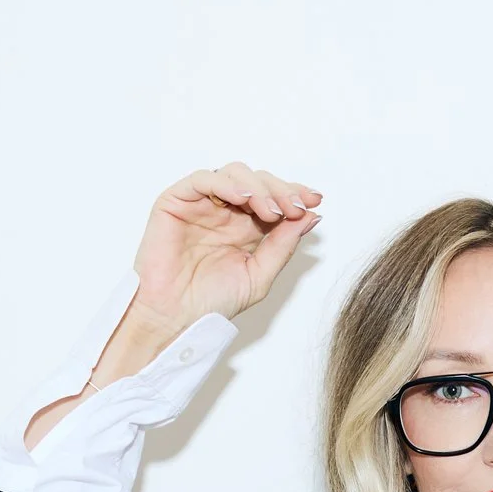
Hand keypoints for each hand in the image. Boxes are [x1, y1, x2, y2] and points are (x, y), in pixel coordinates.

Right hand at [24, 163, 322, 449]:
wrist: (177, 318)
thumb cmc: (212, 301)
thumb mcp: (260, 275)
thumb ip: (283, 245)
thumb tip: (312, 217)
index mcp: (247, 227)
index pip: (275, 197)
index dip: (295, 193)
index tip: (315, 201)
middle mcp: (226, 211)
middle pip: (258, 180)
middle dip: (281, 190)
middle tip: (295, 207)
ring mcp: (202, 204)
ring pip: (234, 173)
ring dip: (258, 187)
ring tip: (271, 211)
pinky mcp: (177, 201)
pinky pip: (202, 179)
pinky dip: (226, 183)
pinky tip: (243, 200)